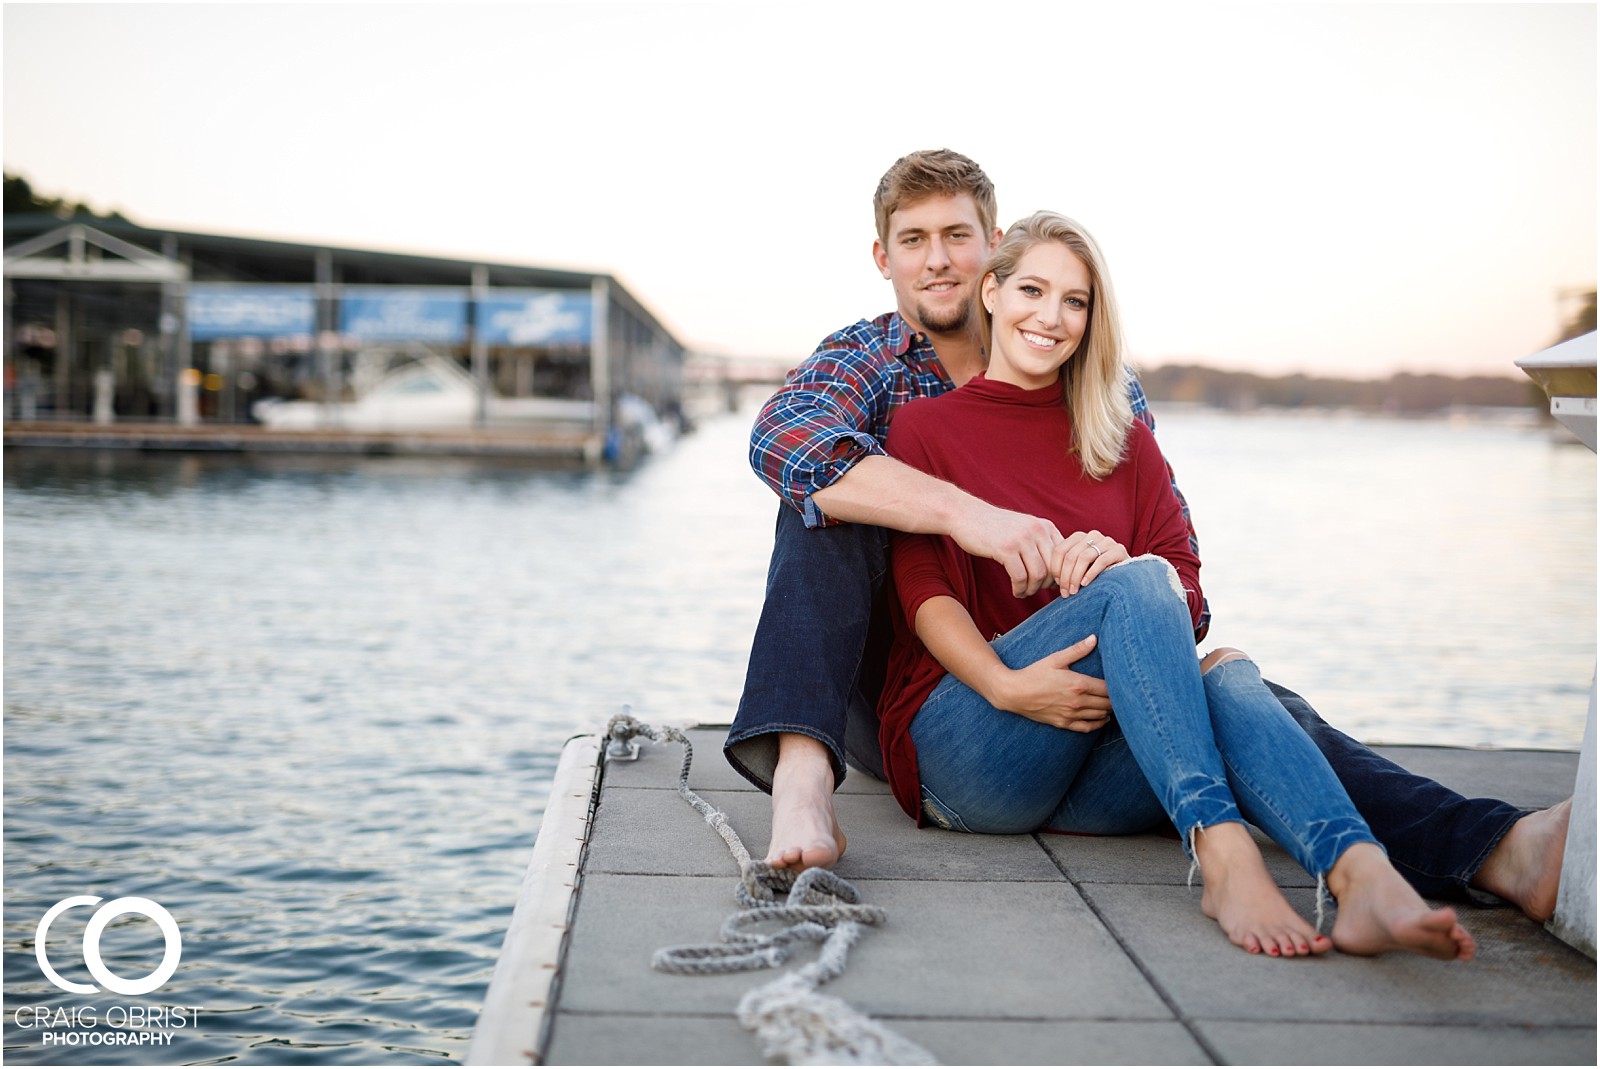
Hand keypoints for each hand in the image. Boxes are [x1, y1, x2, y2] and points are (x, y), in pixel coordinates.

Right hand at [951, 502, 1063, 597]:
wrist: (965, 514)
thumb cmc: (994, 527)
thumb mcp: (1023, 529)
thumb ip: (1041, 544)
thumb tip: (1057, 572)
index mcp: (1045, 526)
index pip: (1065, 557)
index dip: (1060, 575)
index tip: (1051, 586)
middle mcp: (1037, 530)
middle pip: (1053, 568)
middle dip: (1047, 585)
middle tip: (1036, 591)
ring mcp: (1022, 539)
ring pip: (1038, 575)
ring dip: (1032, 589)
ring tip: (1024, 592)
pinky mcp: (1005, 549)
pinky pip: (1020, 577)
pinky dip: (1020, 589)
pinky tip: (1015, 591)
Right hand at [988, 635, 1111, 730]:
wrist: (1014, 693)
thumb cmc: (1034, 673)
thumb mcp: (1055, 659)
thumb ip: (1077, 650)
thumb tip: (1094, 638)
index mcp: (1079, 684)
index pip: (1108, 688)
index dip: (1118, 686)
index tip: (1123, 682)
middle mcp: (1078, 702)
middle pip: (1108, 703)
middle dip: (1117, 699)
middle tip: (1121, 693)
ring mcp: (1071, 714)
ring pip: (1100, 716)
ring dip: (1109, 710)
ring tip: (1113, 704)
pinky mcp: (1064, 723)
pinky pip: (1087, 727)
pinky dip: (1098, 724)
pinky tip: (1103, 718)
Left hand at [1052, 530, 1128, 596]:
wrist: (1125, 577)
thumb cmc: (1096, 575)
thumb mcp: (1078, 569)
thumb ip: (1065, 568)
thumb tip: (1046, 579)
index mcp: (1079, 537)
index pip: (1060, 550)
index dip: (1055, 569)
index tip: (1057, 584)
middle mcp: (1092, 535)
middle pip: (1071, 555)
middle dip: (1065, 576)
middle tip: (1065, 593)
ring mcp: (1107, 541)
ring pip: (1084, 557)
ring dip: (1076, 577)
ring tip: (1074, 591)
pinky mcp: (1119, 550)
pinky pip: (1101, 560)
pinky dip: (1091, 573)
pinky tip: (1085, 584)